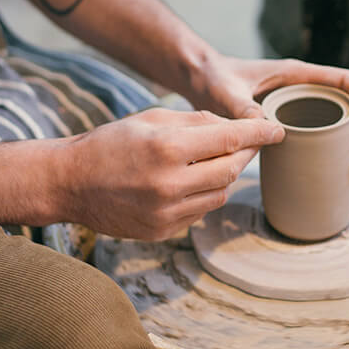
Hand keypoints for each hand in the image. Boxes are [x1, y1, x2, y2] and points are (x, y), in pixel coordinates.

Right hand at [59, 107, 283, 239]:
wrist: (70, 183)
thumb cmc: (110, 143)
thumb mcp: (150, 118)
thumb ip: (195, 121)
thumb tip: (234, 128)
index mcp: (166, 147)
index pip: (229, 138)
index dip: (259, 132)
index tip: (278, 128)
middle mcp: (170, 183)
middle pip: (231, 169)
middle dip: (247, 153)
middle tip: (252, 142)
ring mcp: (166, 212)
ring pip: (220, 193)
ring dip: (225, 175)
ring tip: (214, 160)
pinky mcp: (163, 231)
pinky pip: (200, 212)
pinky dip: (203, 195)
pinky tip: (188, 182)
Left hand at [186, 56, 348, 172]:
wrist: (200, 79)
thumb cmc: (214, 78)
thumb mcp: (227, 92)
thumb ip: (244, 108)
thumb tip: (268, 129)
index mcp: (297, 75)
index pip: (346, 81)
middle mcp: (305, 89)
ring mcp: (301, 107)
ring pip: (343, 123)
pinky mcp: (293, 122)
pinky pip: (326, 134)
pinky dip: (342, 150)